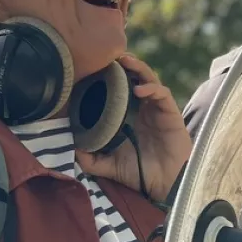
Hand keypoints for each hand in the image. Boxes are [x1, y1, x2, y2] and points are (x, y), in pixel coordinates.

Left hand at [76, 54, 191, 202]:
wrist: (164, 184)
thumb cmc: (139, 173)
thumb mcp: (108, 165)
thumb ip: (90, 158)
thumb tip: (71, 148)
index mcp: (128, 115)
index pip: (119, 89)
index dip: (109, 76)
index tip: (95, 67)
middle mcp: (142, 108)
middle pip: (134, 78)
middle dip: (124, 65)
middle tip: (111, 57)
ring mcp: (157, 109)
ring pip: (149, 79)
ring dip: (138, 68)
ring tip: (126, 62)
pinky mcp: (170, 113)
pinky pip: (162, 94)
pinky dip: (152, 88)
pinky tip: (141, 90)